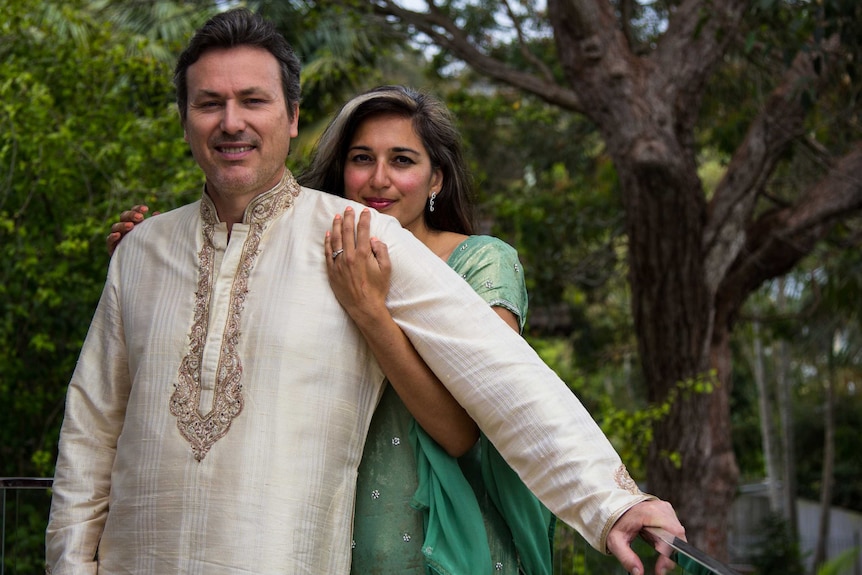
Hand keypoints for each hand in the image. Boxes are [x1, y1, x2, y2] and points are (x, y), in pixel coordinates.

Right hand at [106, 205, 156, 255]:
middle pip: (123, 216)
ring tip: (131, 226)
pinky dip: (112, 237)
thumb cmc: (149, 249)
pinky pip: (109, 241)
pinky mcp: (112, 248)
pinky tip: (118, 235)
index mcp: (134, 223)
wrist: (142, 267)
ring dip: (123, 225)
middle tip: (140, 217)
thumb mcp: (153, 237)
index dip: (137, 209)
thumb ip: (153, 226)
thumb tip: (156, 213)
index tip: (146, 209)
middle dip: (131, 215)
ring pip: (115, 227)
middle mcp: (124, 229)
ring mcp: (117, 237)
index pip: (133, 212)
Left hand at [324, 206, 390, 321]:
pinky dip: (327, 242)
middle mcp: (349, 256)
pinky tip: (328, 234)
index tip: (365, 211)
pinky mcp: (332, 271)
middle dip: (348, 218)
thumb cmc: (377, 289)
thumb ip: (381, 251)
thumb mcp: (386, 269)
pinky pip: (328, 253)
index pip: (363, 231)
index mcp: (363, 254)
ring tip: (337, 216)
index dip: (364, 219)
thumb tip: (374, 239)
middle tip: (349, 208)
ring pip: (336, 239)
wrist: (364, 306)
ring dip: (336, 226)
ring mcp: (338, 263)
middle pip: (347, 231)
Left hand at [606, 499, 683, 574]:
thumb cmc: (615, 522)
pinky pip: (674, 531)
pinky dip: (669, 543)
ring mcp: (665, 509)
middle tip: (661, 568)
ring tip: (659, 560)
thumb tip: (638, 573)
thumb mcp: (615, 541)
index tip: (661, 568)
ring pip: (678, 534)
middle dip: (671, 554)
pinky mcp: (667, 513)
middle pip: (677, 535)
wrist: (614, 507)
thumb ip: (626, 557)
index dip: (670, 552)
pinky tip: (659, 548)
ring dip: (671, 549)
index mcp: (649, 512)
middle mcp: (661, 508)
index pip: (672, 532)